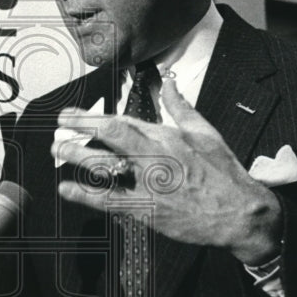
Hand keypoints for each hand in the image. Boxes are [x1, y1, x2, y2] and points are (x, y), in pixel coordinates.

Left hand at [54, 78, 282, 264]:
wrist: (239, 214)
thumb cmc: (224, 172)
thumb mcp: (206, 133)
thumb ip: (180, 107)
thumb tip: (168, 83)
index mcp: (167, 136)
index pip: (121, 121)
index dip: (91, 116)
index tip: (72, 114)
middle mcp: (155, 157)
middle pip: (108, 136)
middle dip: (79, 129)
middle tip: (59, 127)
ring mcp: (148, 185)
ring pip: (104, 167)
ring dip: (77, 158)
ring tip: (58, 151)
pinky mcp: (147, 211)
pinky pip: (109, 201)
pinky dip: (85, 195)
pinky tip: (67, 189)